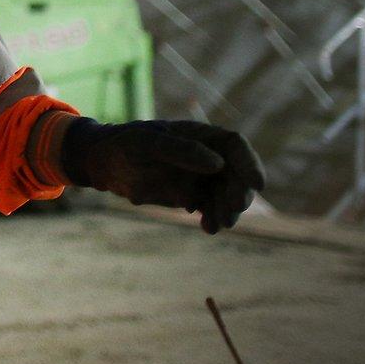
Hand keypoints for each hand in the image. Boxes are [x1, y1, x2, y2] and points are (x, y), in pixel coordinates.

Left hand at [59, 118, 264, 233]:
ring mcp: (202, 177)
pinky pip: (212, 208)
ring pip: (227, 195)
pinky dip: (214, 218)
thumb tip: (216, 164)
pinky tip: (208, 228)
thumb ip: (181, 150)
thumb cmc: (126, 145)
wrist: (107, 164)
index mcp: (201, 135)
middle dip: (238, 194)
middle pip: (237, 174)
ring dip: (228, 211)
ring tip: (217, 225)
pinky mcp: (193, 196)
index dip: (250, 164)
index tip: (257, 184)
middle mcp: (207, 155)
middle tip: (231, 212)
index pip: (235, 146)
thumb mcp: (149, 143)